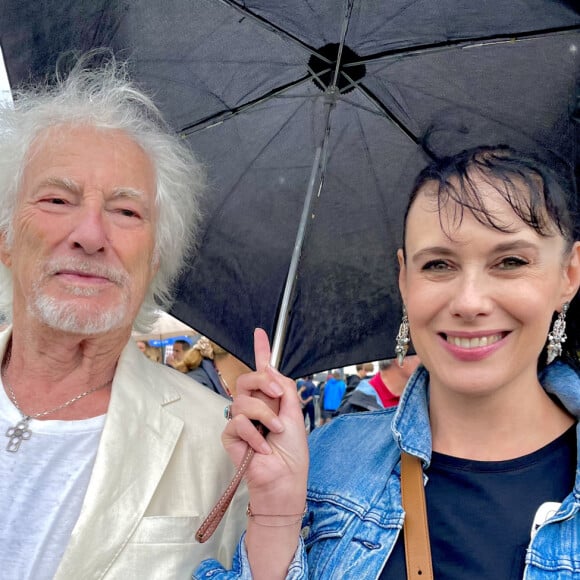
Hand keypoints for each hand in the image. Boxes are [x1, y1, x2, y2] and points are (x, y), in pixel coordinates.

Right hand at [223, 328, 307, 510]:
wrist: (285, 478)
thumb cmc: (292, 451)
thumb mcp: (294, 413)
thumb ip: (282, 387)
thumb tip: (268, 368)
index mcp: (270, 399)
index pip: (262, 371)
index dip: (260, 350)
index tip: (260, 332)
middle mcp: (254, 406)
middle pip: (247, 380)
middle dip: (261, 383)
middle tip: (276, 396)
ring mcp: (240, 421)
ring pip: (243, 400)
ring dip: (264, 415)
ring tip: (274, 432)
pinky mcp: (230, 436)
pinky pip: (237, 422)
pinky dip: (254, 434)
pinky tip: (262, 447)